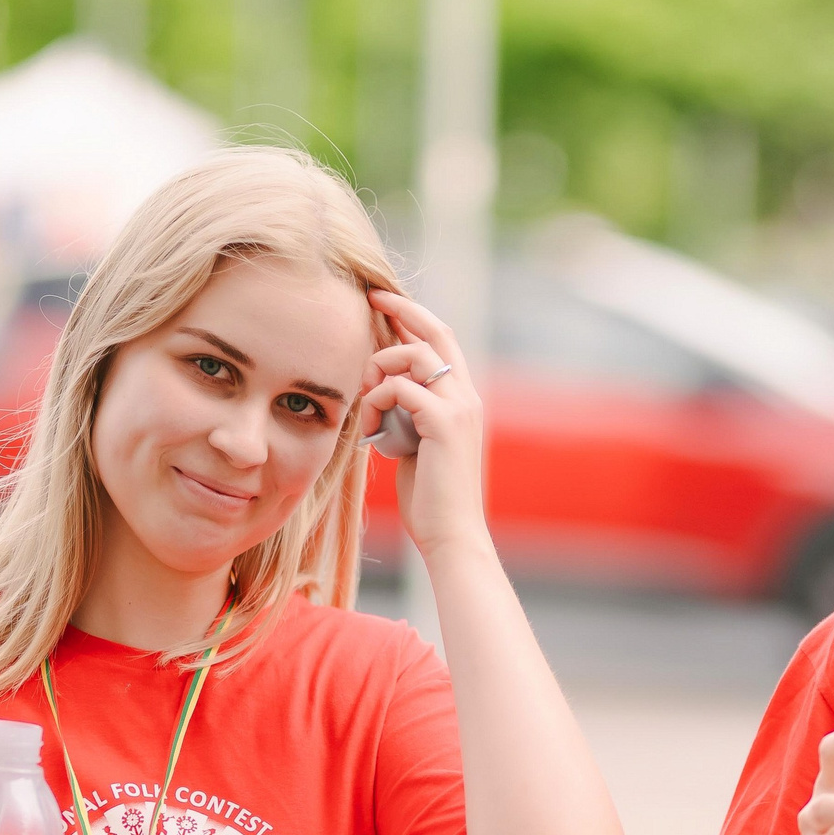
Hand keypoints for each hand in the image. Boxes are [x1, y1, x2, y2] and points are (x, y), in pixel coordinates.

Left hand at [362, 289, 486, 555]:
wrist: (451, 535)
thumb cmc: (431, 499)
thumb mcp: (418, 445)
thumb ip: (409, 414)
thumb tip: (383, 392)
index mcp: (464, 400)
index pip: (442, 342)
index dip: (414, 318)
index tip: (383, 303)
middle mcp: (468, 397)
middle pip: (436, 332)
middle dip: (401, 309)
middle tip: (370, 299)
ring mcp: (459, 408)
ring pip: (412, 356)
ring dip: (378, 369)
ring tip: (365, 400)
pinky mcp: (444, 423)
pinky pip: (401, 388)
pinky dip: (377, 401)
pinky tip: (369, 430)